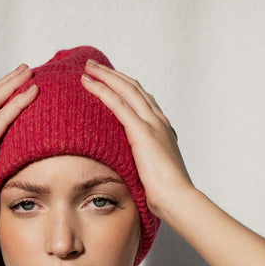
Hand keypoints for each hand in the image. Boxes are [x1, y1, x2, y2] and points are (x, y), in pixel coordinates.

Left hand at [81, 59, 193, 218]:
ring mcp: (152, 124)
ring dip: (105, 76)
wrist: (177, 199)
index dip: (124, 86)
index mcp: (162, 129)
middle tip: (93, 65)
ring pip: (126, 90)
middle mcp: (159, 121)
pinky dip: (102, 90)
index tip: (108, 80)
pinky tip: (88, 83)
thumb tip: (131, 167)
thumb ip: (142, 162)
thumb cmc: (164, 193)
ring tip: (87, 67)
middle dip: (112, 74)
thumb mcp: (152, 172)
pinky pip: (118, 104)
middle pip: (133, 88)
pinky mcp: (142, 132)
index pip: (142, 99)